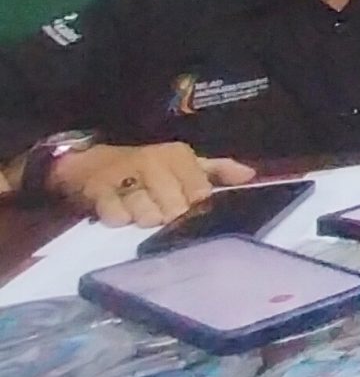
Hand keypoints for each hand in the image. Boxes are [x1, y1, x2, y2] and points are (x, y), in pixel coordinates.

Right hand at [52, 142, 254, 227]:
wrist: (91, 164)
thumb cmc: (148, 167)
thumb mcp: (184, 163)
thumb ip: (218, 170)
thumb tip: (251, 175)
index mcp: (178, 156)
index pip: (200, 190)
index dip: (197, 205)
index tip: (193, 209)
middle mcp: (153, 163)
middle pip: (174, 206)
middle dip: (171, 217)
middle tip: (167, 217)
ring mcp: (125, 178)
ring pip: (147, 213)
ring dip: (147, 219)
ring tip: (146, 216)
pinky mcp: (98, 193)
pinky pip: (117, 217)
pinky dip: (121, 220)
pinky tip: (122, 217)